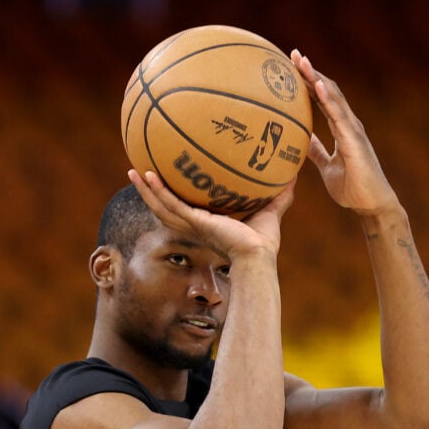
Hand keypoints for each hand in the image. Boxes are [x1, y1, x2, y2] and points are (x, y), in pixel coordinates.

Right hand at [127, 169, 294, 260]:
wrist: (258, 257)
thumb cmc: (264, 243)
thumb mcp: (272, 210)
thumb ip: (281, 193)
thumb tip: (296, 172)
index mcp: (208, 224)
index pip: (185, 209)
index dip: (173, 196)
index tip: (165, 182)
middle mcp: (195, 225)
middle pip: (165, 207)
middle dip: (150, 192)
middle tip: (138, 173)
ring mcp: (192, 225)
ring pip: (160, 206)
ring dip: (145, 190)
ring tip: (132, 170)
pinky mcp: (194, 223)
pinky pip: (170, 204)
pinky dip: (157, 191)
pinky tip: (147, 175)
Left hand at [291, 50, 398, 215]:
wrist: (371, 206)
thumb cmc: (352, 188)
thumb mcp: (327, 167)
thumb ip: (317, 151)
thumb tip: (304, 140)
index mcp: (342, 129)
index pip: (323, 99)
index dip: (309, 81)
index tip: (293, 65)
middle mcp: (348, 125)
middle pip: (328, 91)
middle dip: (311, 72)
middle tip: (294, 54)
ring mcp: (353, 131)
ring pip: (334, 98)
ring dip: (318, 79)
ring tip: (303, 62)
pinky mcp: (355, 141)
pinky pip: (340, 117)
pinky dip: (330, 100)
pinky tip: (318, 86)